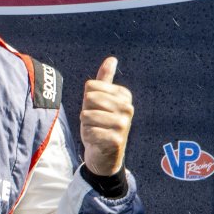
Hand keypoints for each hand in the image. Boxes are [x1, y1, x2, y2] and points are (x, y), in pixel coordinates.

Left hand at [80, 56, 133, 175]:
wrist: (105, 154)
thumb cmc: (101, 124)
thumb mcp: (101, 100)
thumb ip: (105, 79)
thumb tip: (112, 58)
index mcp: (124, 95)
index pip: (90, 86)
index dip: (87, 99)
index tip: (98, 109)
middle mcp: (127, 108)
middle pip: (88, 99)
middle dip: (86, 112)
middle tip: (95, 122)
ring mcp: (123, 124)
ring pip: (86, 115)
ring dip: (86, 125)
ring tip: (96, 130)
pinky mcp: (116, 140)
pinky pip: (89, 132)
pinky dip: (88, 137)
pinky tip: (97, 142)